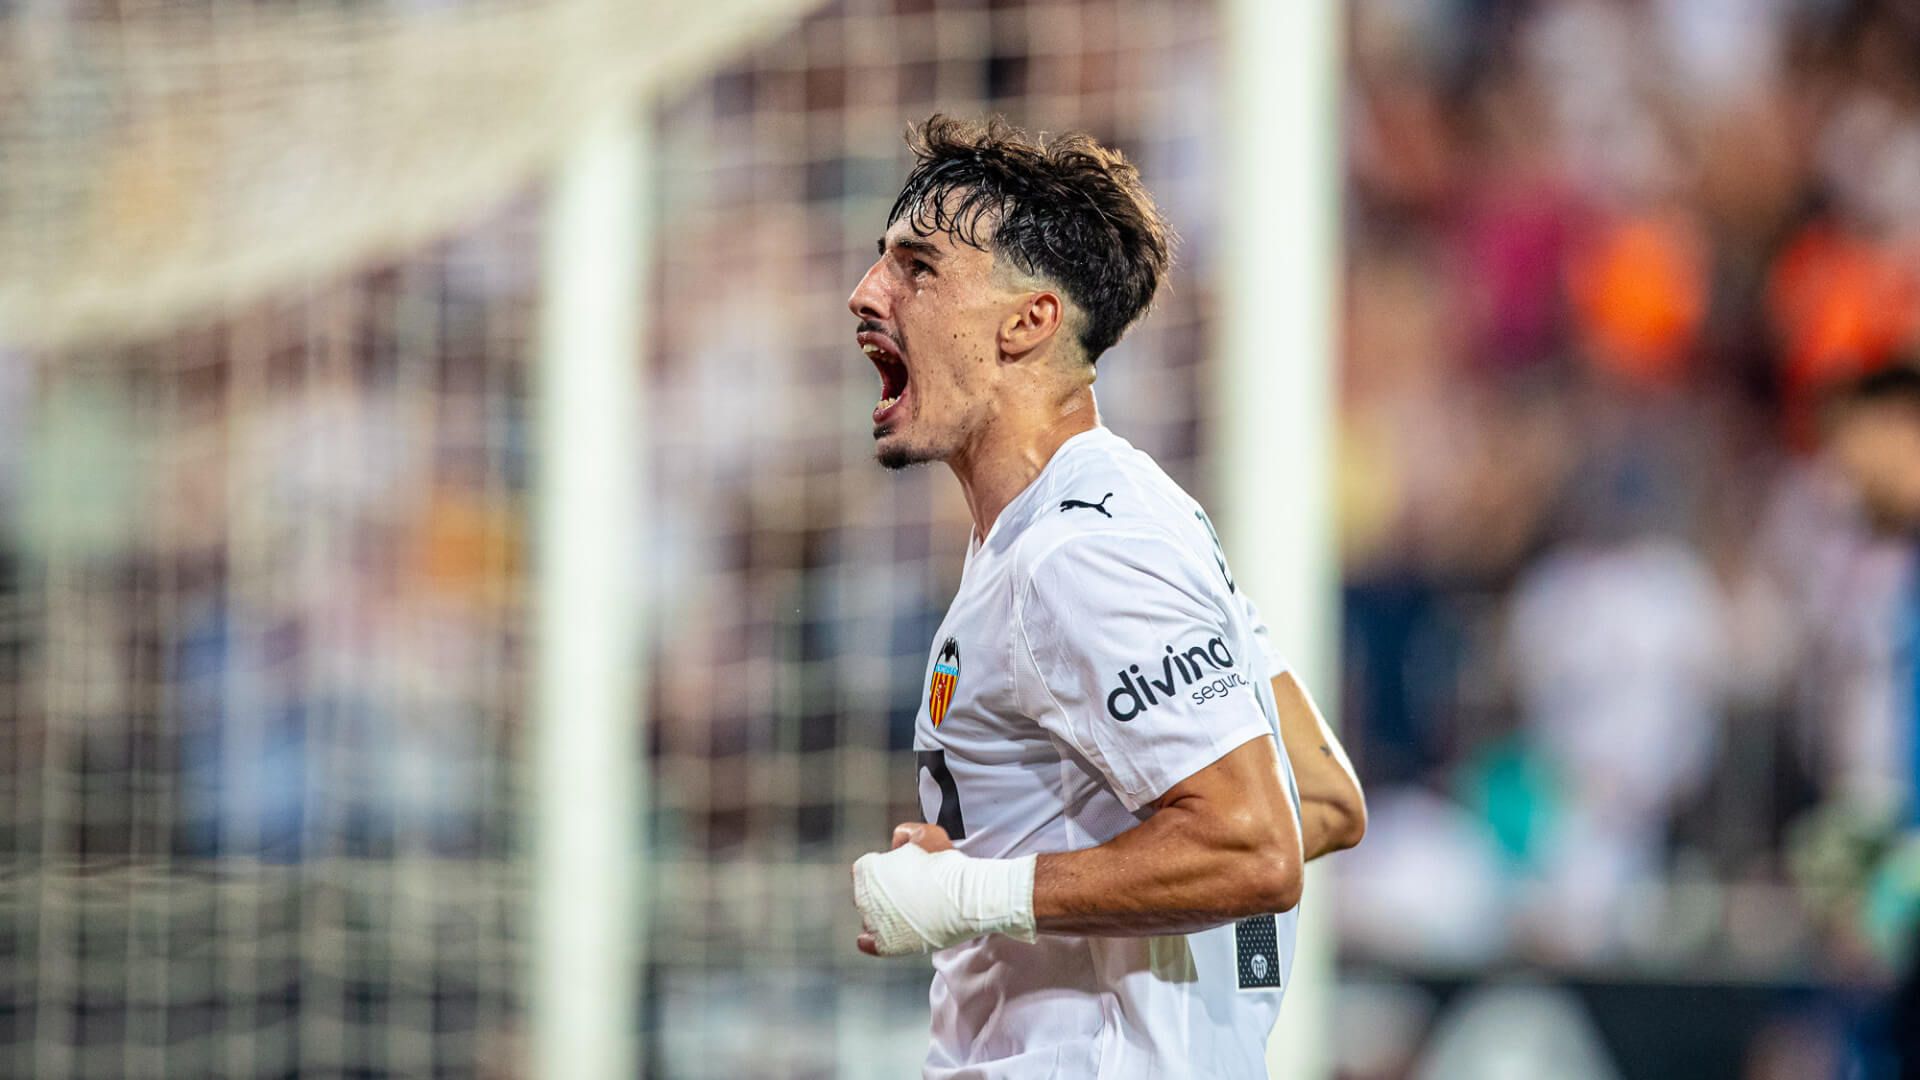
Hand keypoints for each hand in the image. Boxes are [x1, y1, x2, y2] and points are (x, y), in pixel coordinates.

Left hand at [855, 823, 950, 954]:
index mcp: (866, 869)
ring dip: (885, 915)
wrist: (963, 898)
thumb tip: (900, 839)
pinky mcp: (886, 944)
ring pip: (872, 918)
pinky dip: (874, 940)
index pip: (869, 869)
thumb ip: (906, 833)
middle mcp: (863, 896)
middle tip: (911, 891)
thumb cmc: (946, 866)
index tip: (904, 872)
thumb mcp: (925, 834)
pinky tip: (883, 937)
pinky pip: (870, 943)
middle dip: (886, 892)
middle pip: (868, 894)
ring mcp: (873, 922)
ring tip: (910, 912)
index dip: (889, 869)